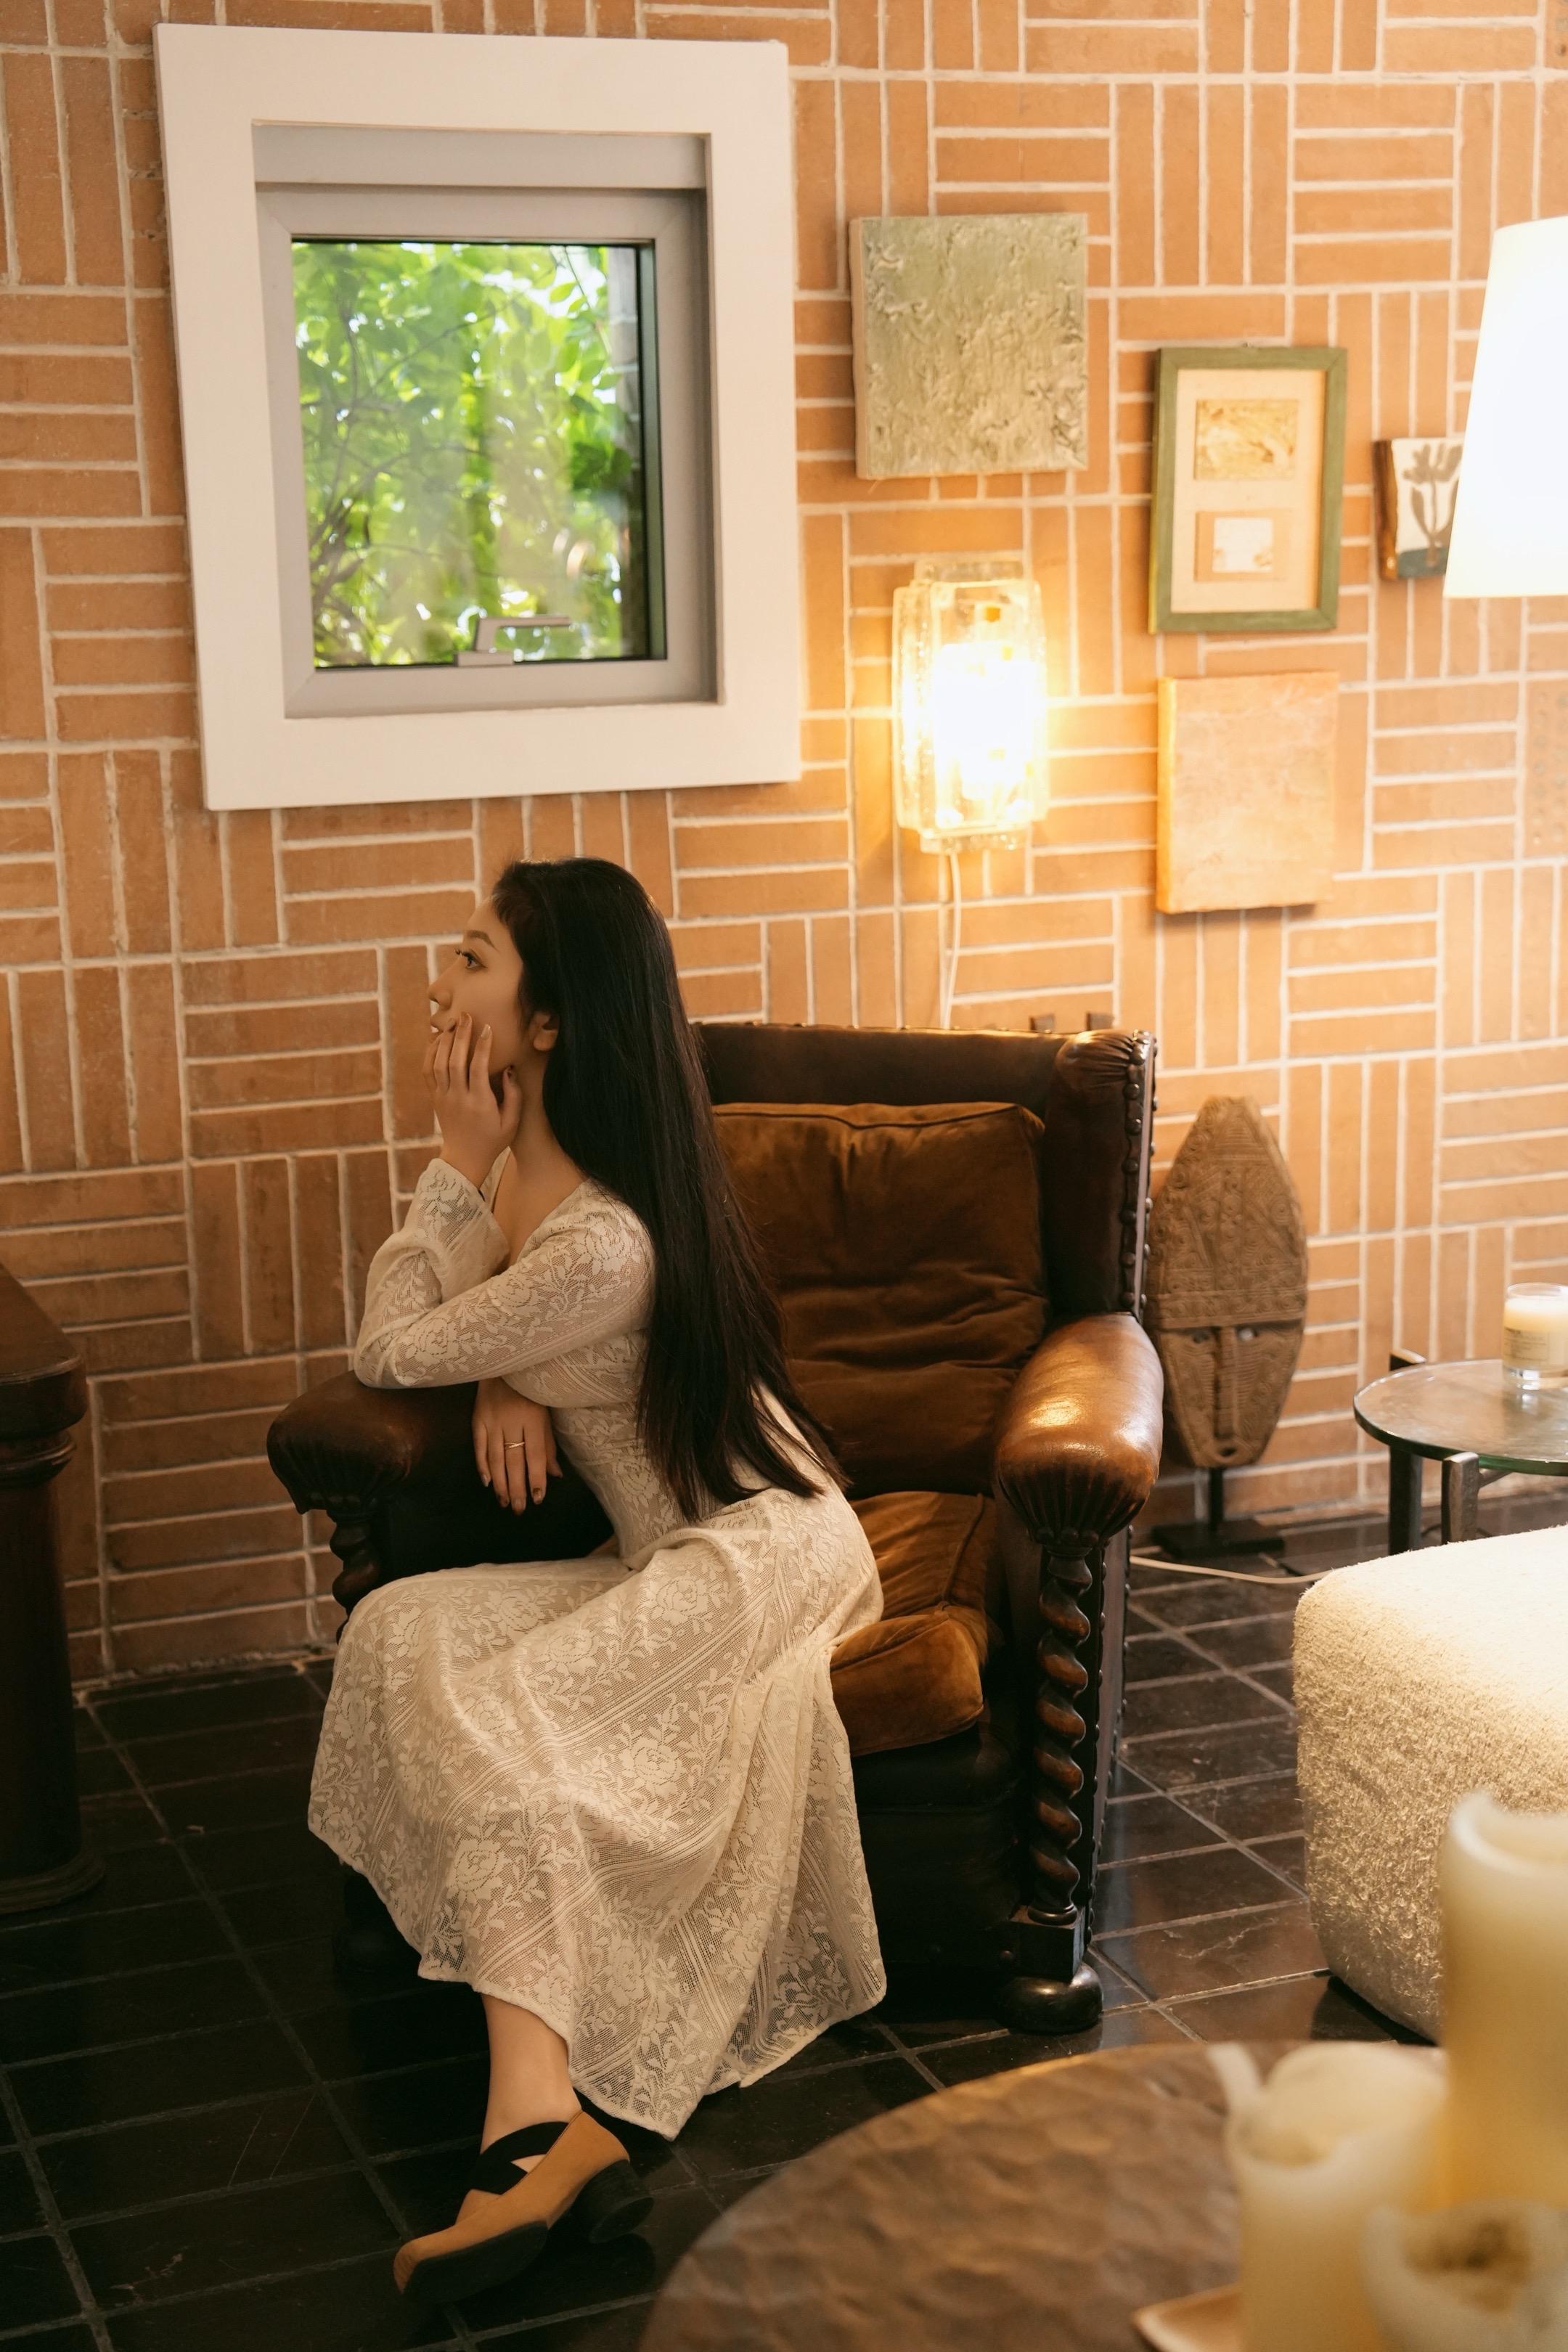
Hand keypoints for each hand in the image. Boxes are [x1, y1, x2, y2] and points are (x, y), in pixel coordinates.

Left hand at [426, 1012, 520, 1186]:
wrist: (464, 1158)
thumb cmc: (493, 1140)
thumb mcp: (512, 1123)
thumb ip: (514, 1095)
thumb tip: (508, 1069)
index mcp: (478, 1103)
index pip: (477, 1068)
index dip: (482, 1046)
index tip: (487, 1028)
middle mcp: (457, 1098)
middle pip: (454, 1061)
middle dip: (460, 1035)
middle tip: (466, 1015)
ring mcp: (443, 1097)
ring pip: (438, 1063)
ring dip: (445, 1041)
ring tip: (453, 1023)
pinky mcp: (435, 1098)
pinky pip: (427, 1071)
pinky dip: (430, 1053)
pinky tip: (438, 1039)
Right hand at [474, 1377, 560, 1511]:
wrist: (506, 1363)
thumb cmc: (532, 1389)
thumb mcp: (546, 1413)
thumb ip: (548, 1445)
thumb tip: (555, 1475)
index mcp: (533, 1419)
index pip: (535, 1455)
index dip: (536, 1478)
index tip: (538, 1499)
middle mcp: (512, 1421)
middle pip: (514, 1460)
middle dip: (517, 1487)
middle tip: (519, 1509)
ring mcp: (492, 1420)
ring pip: (495, 1457)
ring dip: (499, 1483)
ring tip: (504, 1501)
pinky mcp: (477, 1418)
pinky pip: (478, 1446)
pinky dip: (481, 1465)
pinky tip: (486, 1482)